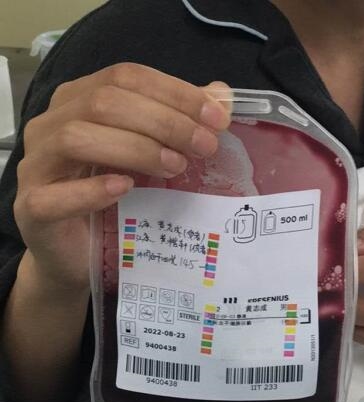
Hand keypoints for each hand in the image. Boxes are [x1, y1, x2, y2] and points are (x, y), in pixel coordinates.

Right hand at [14, 63, 230, 288]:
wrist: (81, 252)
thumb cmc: (118, 199)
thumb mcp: (153, 155)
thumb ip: (181, 121)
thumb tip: (221, 95)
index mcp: (80, 100)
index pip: (125, 77)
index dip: (175, 93)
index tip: (216, 117)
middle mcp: (52, 124)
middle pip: (104, 102)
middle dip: (164, 122)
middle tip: (205, 147)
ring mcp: (37, 166)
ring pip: (76, 138)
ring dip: (135, 149)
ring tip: (175, 167)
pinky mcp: (32, 208)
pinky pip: (53, 195)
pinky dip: (92, 190)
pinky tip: (126, 188)